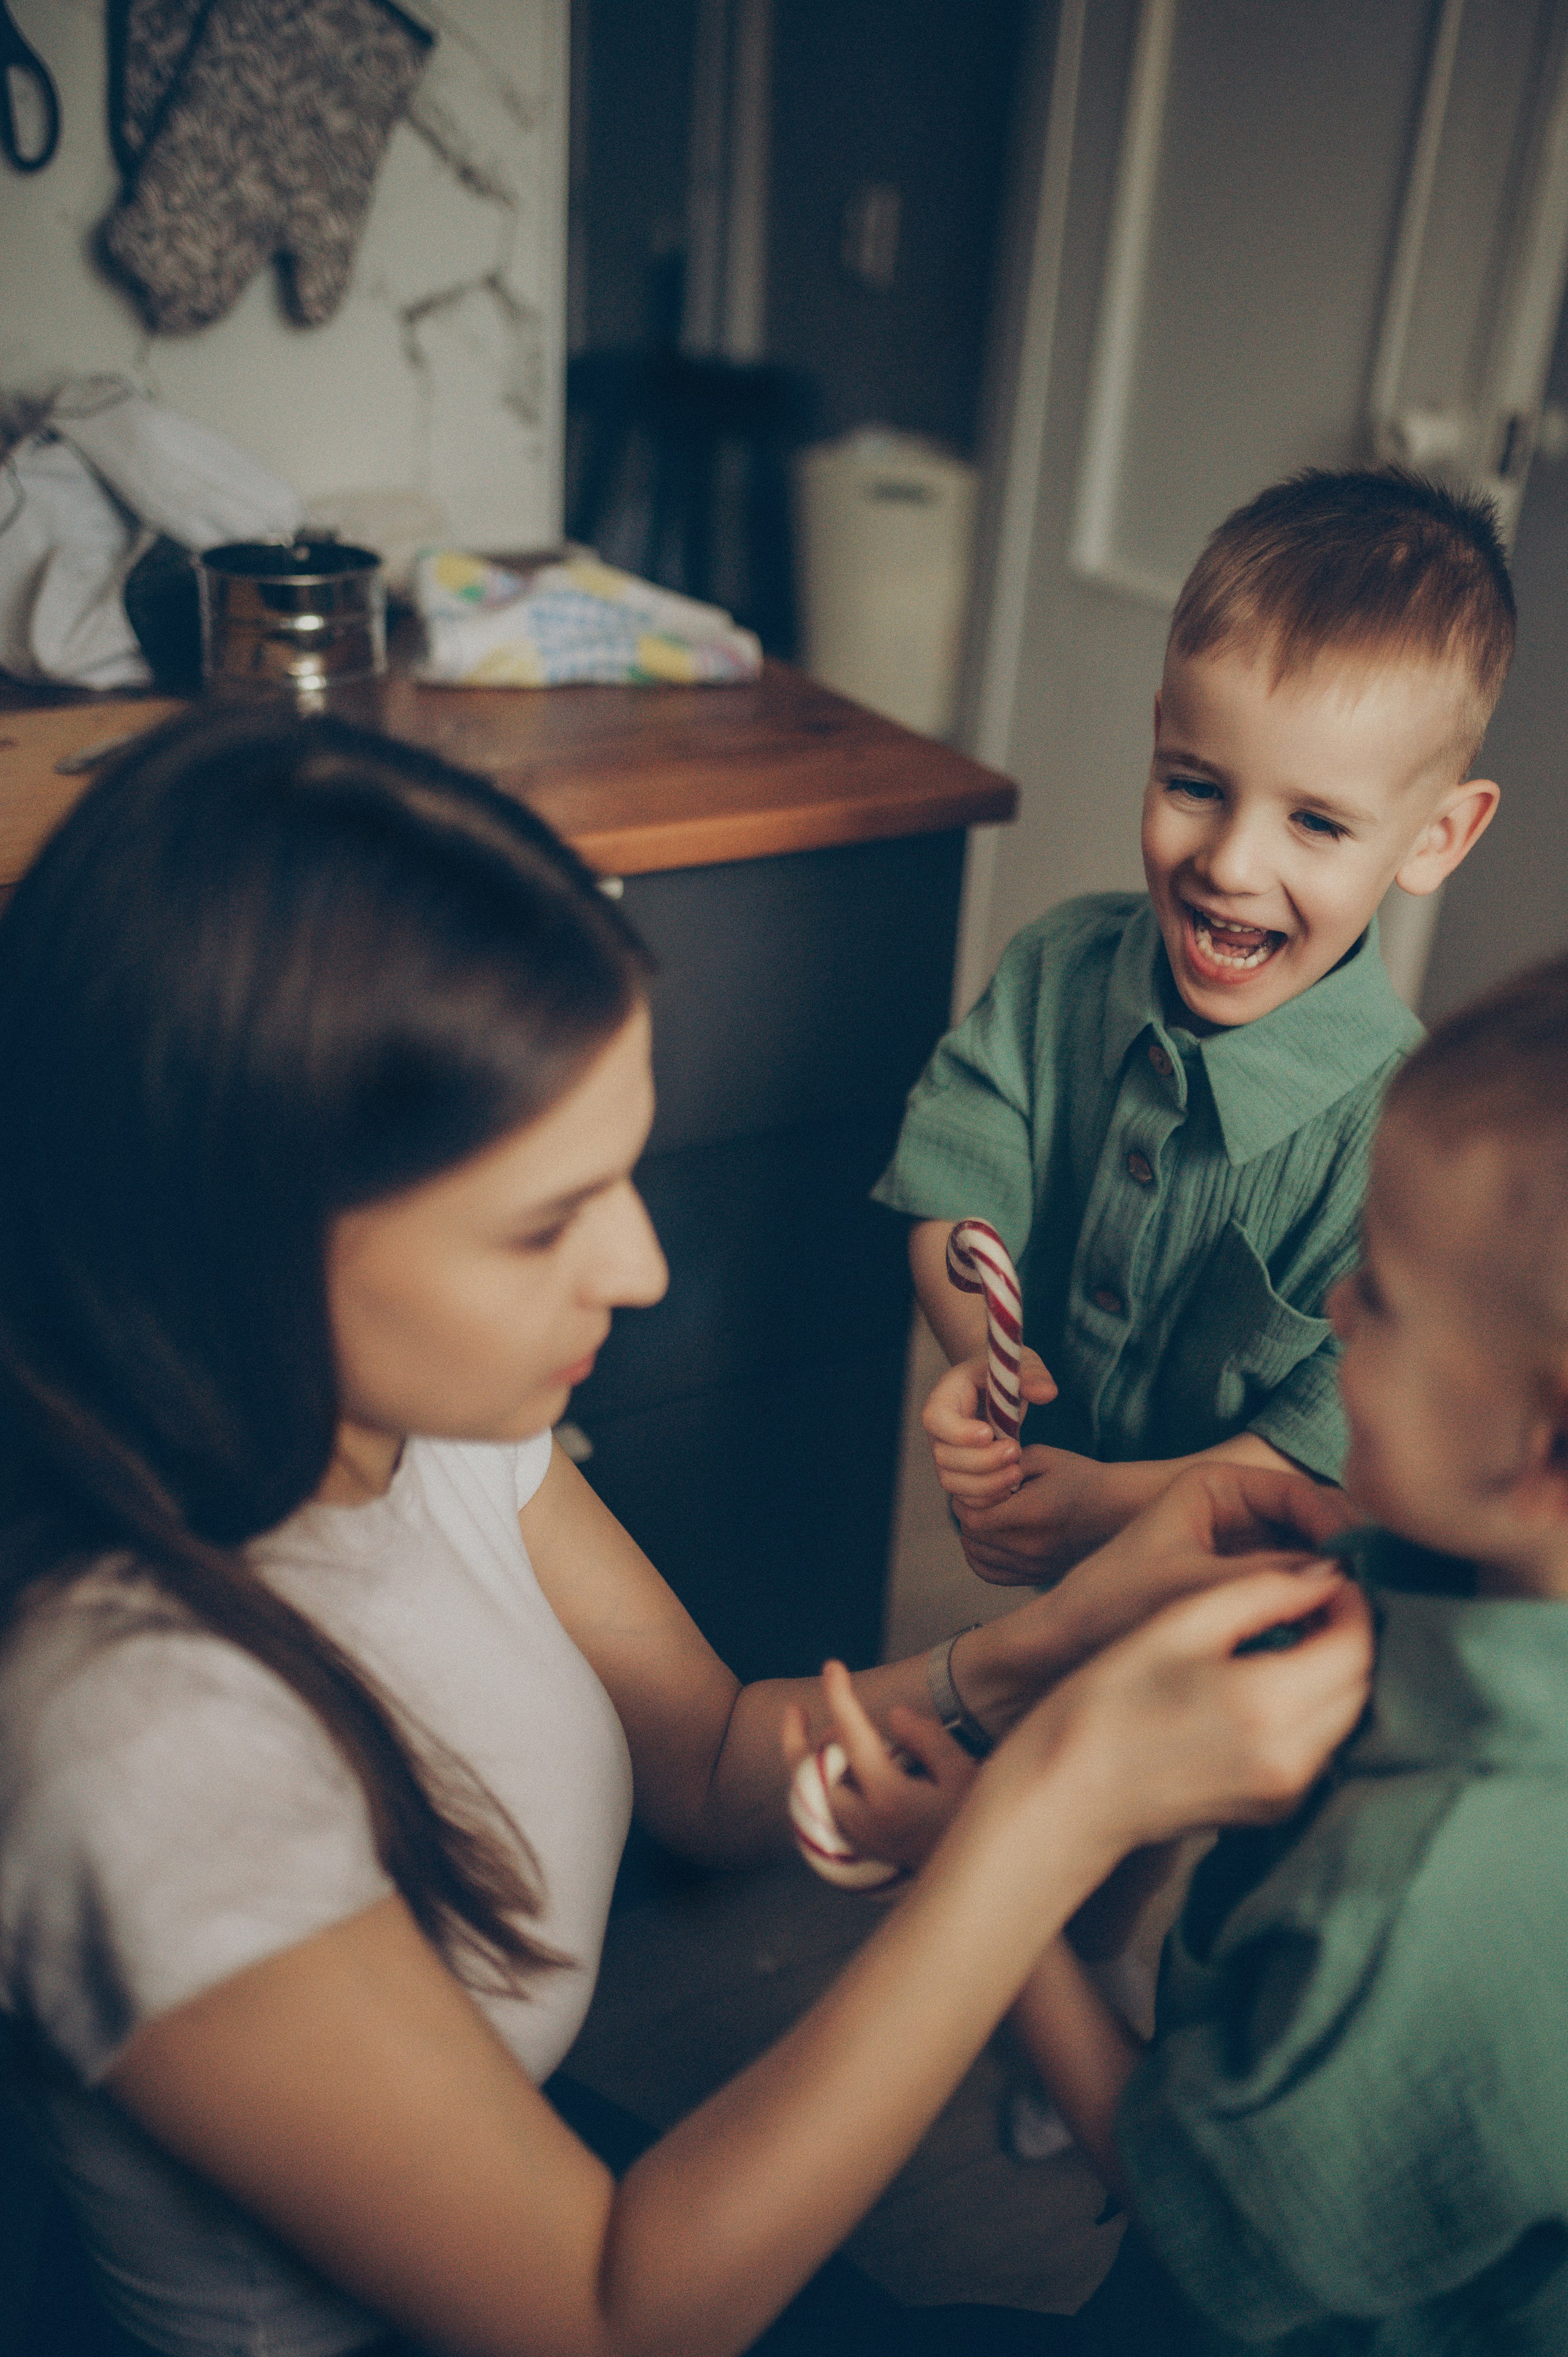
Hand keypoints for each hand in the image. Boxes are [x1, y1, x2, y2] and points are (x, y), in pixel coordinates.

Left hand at [782, 1662, 979, 1876]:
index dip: (839, 1696)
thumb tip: (893, 1717)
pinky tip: (830, 1771)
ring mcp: (861, 1840)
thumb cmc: (976, 1822)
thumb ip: (926, 1738)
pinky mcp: (864, 1851)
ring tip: (822, 1737)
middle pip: (813, 1774)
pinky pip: (826, 1815)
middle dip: (811, 1741)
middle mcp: (866, 1822)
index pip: (852, 1737)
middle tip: (807, 1715)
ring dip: (813, 1765)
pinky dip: (820, 1788)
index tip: (832, 1667)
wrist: (981, 1879)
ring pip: (815, 1796)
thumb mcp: (963, 1772)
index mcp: (889, 1798)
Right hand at [923, 1348, 1057, 1506]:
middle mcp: (940, 1431)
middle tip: (1015, 1451)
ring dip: (986, 1485)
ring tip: (1017, 1473)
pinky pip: (964, 1498)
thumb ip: (1033, 1376)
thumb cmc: (1005, 1375)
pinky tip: (1010, 1487)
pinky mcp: (960, 1475)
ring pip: (952, 1482)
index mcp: (946, 1397)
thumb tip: (1047, 1394)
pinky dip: (986, 1499)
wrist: (998, 1390)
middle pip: (944, 1456)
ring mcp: (947, 1455)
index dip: (958, 1433)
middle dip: (982, 1461)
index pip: (935, 1419)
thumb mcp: (1020, 1365)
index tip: (989, 1433)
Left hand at [954, 1444, 1137, 1584]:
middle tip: (976, 1499)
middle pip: (973, 1538)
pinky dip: (981, 1558)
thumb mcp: (1043, 1457)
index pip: (974, 1519)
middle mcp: (1031, 1546)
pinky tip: (988, 1539)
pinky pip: (993, 1574)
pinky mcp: (1039, 1576)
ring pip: (978, 1557)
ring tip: (986, 1516)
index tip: (968, 1488)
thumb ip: (1003, 1466)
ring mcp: (1035, 1566)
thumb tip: (974, 1478)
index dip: (962, 1502)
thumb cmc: (1082, 1478)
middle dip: (967, 1515)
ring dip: (973, 1535)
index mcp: (1032, 1514)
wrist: (1120, 1508)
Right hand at [1009, 1557, 1373, 1856]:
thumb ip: (1262, 1589)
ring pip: (1347, 1715)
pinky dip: (1315, 1708)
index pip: (1354, 1644)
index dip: (1352, 1602)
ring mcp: (1287, 1790)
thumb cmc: (1111, 1697)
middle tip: (1313, 1600)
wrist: (1073, 1788)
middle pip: (1361, 1683)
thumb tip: (1326, 1573)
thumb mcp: (1180, 1620)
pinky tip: (1274, 1684)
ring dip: (1334, 1672)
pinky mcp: (1276, 1808)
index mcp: (1267, 1702)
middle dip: (1348, 1636)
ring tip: (1293, 1636)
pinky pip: (1322, 1745)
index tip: (1328, 1575)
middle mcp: (1291, 1755)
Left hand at [1042, 1461, 1360, 1673]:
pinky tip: (1340, 1636)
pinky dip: (1319, 1610)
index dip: (1337, 1527)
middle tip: (1379, 1598)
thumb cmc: (1108, 1604)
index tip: (1363, 1568)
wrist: (1062, 1645)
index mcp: (1216, 1487)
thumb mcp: (1191, 1587)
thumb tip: (1341, 1578)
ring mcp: (1243, 1549)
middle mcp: (1236, 1512)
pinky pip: (1295, 1591)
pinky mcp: (1245, 1588)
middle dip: (1347, 1558)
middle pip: (1315, 1526)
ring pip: (1312, 1561)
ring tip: (1367, 1621)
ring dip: (1339, 1587)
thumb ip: (1264, 1578)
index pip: (1298, 1493)